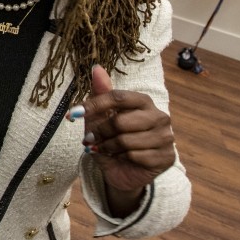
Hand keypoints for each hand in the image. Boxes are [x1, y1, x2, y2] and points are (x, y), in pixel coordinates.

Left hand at [71, 65, 175, 212]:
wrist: (123, 172)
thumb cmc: (112, 139)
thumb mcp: (100, 117)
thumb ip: (100, 94)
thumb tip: (96, 68)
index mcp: (143, 101)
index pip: (118, 97)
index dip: (94, 105)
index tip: (73, 113)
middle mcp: (159, 116)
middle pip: (120, 121)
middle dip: (100, 132)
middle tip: (91, 139)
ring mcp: (165, 137)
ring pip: (126, 140)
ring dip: (108, 147)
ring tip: (105, 149)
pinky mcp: (166, 157)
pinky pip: (135, 156)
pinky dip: (121, 159)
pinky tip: (121, 158)